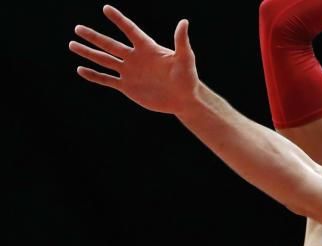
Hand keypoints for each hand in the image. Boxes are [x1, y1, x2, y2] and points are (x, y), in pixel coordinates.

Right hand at [70, 5, 198, 114]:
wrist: (184, 99)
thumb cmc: (187, 77)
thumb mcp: (185, 58)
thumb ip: (181, 41)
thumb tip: (184, 22)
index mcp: (147, 48)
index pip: (130, 30)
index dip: (119, 20)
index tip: (106, 8)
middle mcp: (135, 58)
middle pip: (110, 45)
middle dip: (94, 37)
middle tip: (77, 28)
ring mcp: (130, 72)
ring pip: (105, 60)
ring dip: (89, 53)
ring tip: (72, 44)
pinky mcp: (127, 87)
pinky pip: (107, 80)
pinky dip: (94, 75)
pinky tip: (80, 70)